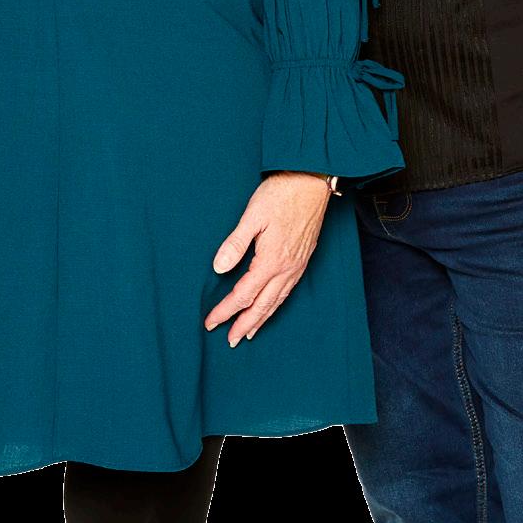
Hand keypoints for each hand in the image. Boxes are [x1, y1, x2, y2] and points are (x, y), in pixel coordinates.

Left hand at [204, 171, 330, 346]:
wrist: (311, 182)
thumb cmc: (281, 194)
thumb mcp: (252, 216)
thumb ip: (235, 244)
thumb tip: (219, 268)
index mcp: (271, 260)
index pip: (243, 294)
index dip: (226, 310)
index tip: (211, 322)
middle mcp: (286, 269)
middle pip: (262, 305)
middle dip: (244, 324)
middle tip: (230, 340)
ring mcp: (297, 266)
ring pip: (277, 302)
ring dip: (261, 319)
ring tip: (248, 333)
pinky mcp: (303, 260)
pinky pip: (287, 292)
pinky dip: (276, 305)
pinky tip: (271, 307)